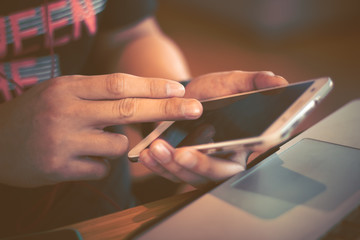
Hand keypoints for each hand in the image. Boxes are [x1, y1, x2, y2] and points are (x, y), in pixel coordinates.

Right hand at [0, 73, 201, 186]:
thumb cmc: (36, 113)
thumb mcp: (62, 92)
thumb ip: (97, 96)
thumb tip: (143, 100)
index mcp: (68, 89)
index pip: (119, 84)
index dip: (152, 86)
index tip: (179, 88)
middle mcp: (66, 112)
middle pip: (128, 110)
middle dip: (166, 109)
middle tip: (195, 108)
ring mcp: (63, 141)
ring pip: (118, 145)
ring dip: (120, 144)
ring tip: (96, 139)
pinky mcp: (60, 168)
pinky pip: (102, 168)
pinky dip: (102, 163)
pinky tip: (82, 157)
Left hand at [139, 70, 287, 187]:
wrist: (185, 96)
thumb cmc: (213, 92)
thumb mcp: (232, 82)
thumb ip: (255, 82)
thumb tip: (279, 82)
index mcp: (242, 145)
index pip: (243, 159)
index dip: (233, 156)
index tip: (218, 147)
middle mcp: (222, 161)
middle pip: (214, 174)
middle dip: (196, 165)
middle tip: (179, 153)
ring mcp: (199, 167)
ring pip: (188, 176)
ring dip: (171, 165)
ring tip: (156, 149)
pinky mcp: (180, 167)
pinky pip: (169, 172)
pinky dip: (157, 165)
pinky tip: (147, 155)